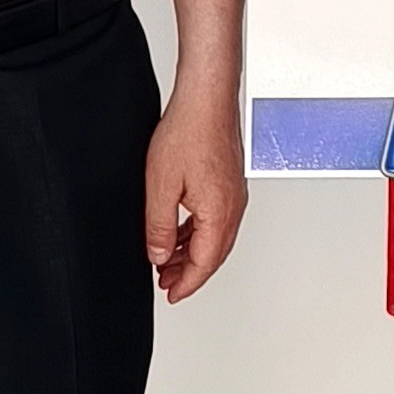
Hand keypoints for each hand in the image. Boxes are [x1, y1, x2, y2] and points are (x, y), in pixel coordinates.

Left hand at [143, 91, 247, 301]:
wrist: (207, 99)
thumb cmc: (189, 132)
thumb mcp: (161, 187)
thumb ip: (159, 228)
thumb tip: (159, 256)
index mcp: (219, 213)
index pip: (204, 264)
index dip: (186, 284)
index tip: (170, 295)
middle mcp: (233, 206)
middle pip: (214, 254)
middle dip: (190, 273)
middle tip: (167, 283)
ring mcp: (233, 193)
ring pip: (216, 237)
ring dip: (194, 253)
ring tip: (169, 259)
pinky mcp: (229, 181)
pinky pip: (217, 219)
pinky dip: (199, 233)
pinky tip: (181, 230)